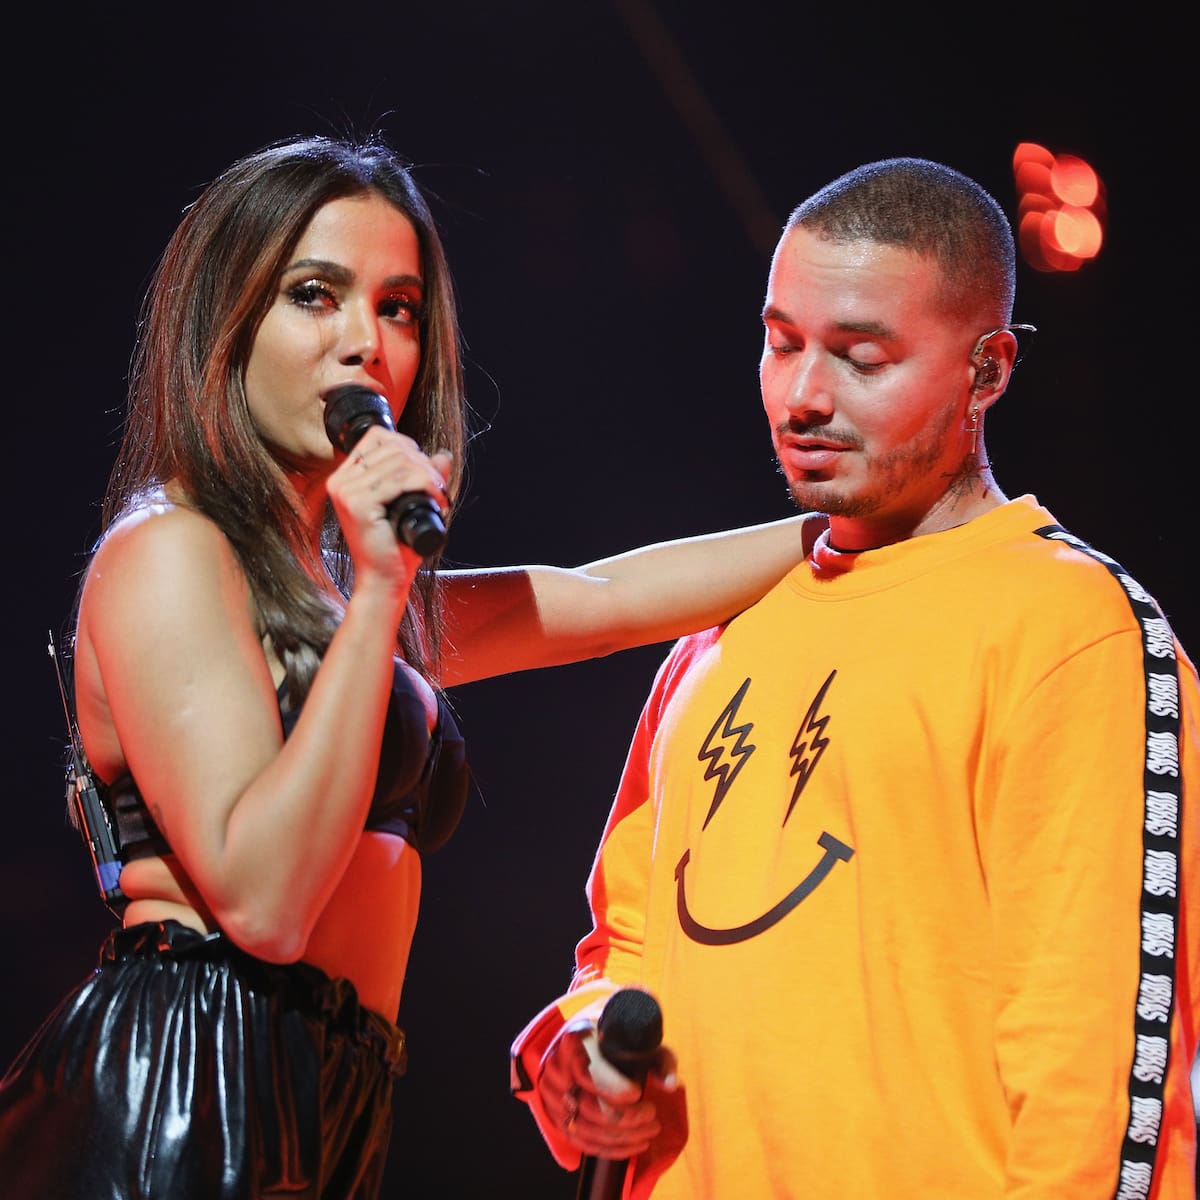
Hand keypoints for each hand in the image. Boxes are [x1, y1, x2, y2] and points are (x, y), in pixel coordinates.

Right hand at [326, 430, 452, 574]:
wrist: (384, 580)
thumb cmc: (395, 546)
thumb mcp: (411, 503)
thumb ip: (424, 477)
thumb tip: (443, 455)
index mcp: (345, 477)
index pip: (378, 436)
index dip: (408, 446)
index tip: (426, 470)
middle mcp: (340, 481)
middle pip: (392, 446)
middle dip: (424, 462)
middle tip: (439, 486)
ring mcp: (346, 491)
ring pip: (400, 461)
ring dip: (429, 475)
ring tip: (440, 495)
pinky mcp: (357, 504)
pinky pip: (400, 480)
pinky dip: (425, 485)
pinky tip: (436, 499)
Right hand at [537, 1017, 677, 1159]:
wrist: (583, 1044)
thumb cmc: (616, 1042)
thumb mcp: (638, 1040)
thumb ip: (659, 1059)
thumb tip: (670, 1085)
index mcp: (575, 1043)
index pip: (587, 1073)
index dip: (613, 1088)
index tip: (637, 1093)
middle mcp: (558, 1070)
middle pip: (589, 1106)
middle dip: (626, 1118)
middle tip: (652, 1116)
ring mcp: (554, 1097)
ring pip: (587, 1128)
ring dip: (623, 1137)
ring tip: (649, 1132)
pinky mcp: (558, 1117)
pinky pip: (582, 1142)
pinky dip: (611, 1148)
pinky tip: (634, 1145)